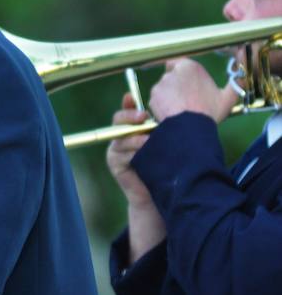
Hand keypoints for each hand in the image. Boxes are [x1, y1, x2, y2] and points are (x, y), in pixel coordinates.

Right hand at [106, 93, 165, 263]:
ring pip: (122, 138)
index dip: (128, 105)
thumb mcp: (168, 144)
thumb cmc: (168, 167)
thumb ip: (166, 129)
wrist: (162, 196)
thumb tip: (180, 112)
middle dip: (129, 117)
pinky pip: (120, 154)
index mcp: (134, 129)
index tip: (132, 98)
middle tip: (143, 116)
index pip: (128, 112)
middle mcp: (123, 137)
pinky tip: (143, 155)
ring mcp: (116, 150)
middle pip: (119, 121)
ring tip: (148, 139)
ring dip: (135, 138)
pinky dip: (132, 153)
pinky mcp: (115, 163)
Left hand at [149, 58, 238, 121]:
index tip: (187, 83)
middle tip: (186, 99)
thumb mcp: (228, 97)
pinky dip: (161, 106)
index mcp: (190, 67)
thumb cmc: (209, 111)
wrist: (190, 128)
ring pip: (163, 89)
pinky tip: (171, 113)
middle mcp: (172, 72)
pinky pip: (156, 100)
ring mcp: (160, 85)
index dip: (180, 72)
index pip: (177, 63)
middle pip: (171, 76)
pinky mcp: (152, 97)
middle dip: (176, 86)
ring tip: (180, 109)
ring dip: (168, 96)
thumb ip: (235, 84)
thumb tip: (241, 76)